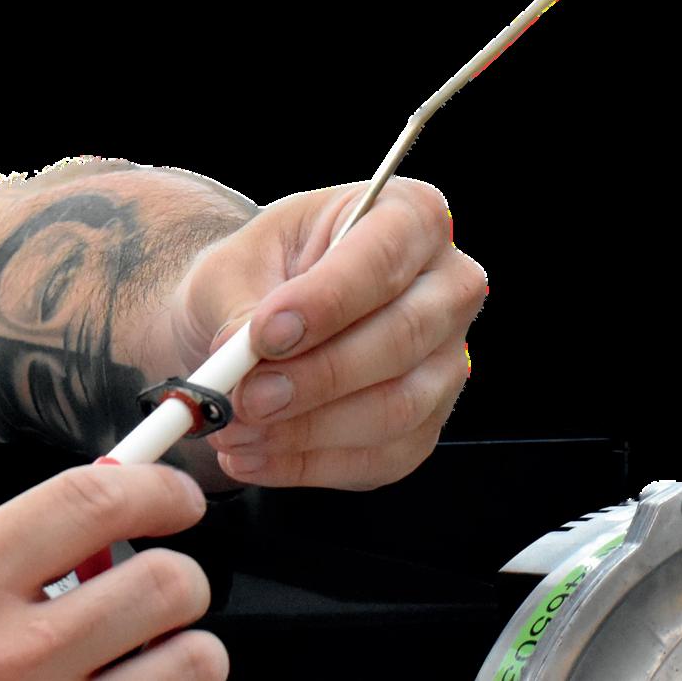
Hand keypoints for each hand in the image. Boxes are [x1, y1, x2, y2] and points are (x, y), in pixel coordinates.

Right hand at [0, 460, 226, 679]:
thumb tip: (82, 522)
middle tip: (158, 581)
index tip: (174, 494)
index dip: (154, 487)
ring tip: (150, 648)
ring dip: (184, 646)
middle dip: (177, 573)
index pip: (89, 502)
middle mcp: (14, 651)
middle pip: (163, 582)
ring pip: (193, 660)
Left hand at [168, 176, 487, 489]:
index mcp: (408, 217)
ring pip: (396, 406)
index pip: (382, 258)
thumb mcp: (234, 268)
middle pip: (401, 338)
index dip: (326, 301)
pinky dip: (308, 464)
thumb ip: (243, 308)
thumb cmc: (255, 275)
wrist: (252, 322)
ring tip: (236, 427)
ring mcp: (446, 362)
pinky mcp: (426, 425)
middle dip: (314, 376)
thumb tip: (242, 358)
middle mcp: (447, 287)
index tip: (265, 334)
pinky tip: (254, 455)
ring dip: (306, 429)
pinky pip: (380, 457)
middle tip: (244, 396)